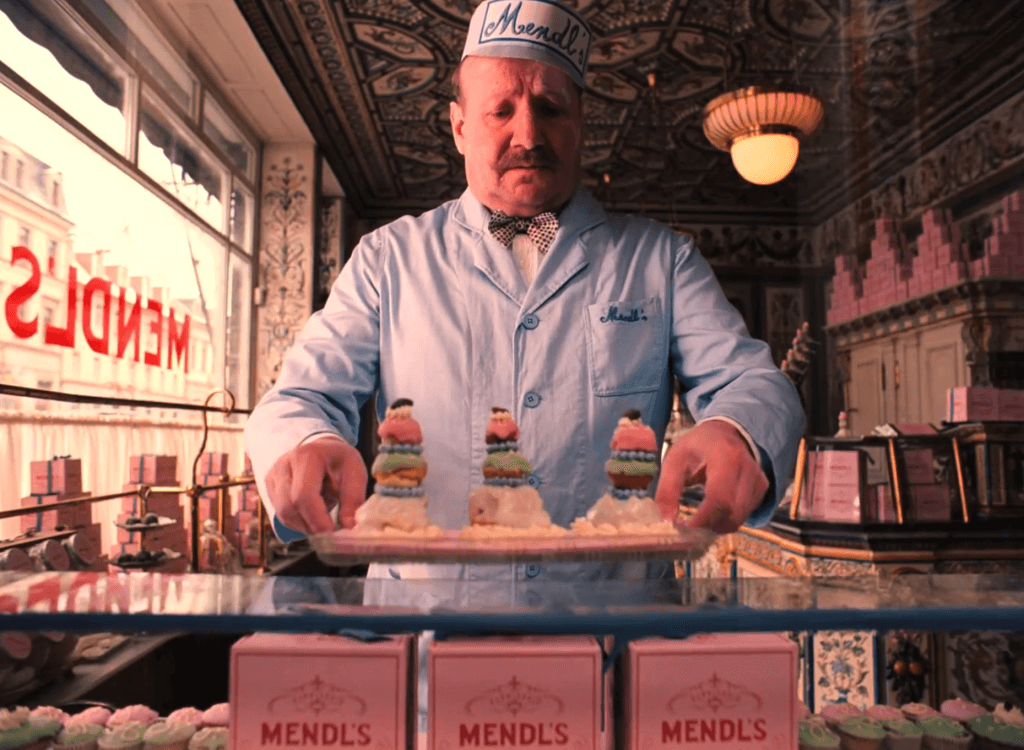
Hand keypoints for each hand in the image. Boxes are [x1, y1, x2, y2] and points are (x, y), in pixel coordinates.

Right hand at [264, 438, 366, 534]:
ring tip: (321, 518)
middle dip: (309, 524)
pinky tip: (310, 514)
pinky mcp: (269, 484)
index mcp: (308, 456)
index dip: (316, 518)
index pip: (303, 495)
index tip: (332, 530)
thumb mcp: (355, 472)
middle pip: (288, 507)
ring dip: (303, 525)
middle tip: (328, 528)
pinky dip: (296, 520)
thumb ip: (353, 497)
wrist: (321, 448)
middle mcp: (284, 463)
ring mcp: (273, 474)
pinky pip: (279, 512)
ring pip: (282, 513)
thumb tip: (348, 525)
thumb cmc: (339, 460)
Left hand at [654, 420, 768, 533]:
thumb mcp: (675, 458)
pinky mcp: (761, 490)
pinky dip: (725, 520)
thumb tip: (666, 520)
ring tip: (698, 520)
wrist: (728, 432)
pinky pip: (743, 515)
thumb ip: (667, 488)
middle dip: (707, 528)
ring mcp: (758, 481)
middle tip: (687, 531)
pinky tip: (712, 512)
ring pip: (738, 519)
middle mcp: (748, 469)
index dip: (703, 521)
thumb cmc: (699, 445)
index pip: (719, 498)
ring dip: (716, 526)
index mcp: (725, 456)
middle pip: (731, 514)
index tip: (684, 531)